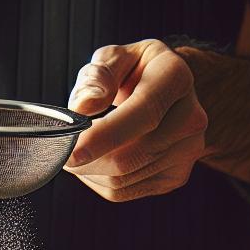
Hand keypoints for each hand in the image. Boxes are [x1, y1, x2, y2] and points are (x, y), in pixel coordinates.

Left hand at [63, 39, 207, 201]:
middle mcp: (190, 116)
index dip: (104, 136)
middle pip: (130, 155)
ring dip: (88, 170)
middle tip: (59, 150)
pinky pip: (124, 191)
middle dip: (86, 159)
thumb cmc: (135, 72)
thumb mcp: (115, 58)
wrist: (168, 91)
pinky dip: (98, 180)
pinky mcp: (176, 176)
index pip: (143, 113)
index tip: (70, 152)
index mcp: (175, 77)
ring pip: (122, 179)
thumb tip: (85, 106)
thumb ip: (98, 75)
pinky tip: (94, 160)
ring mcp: (187, 150)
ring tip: (77, 149)